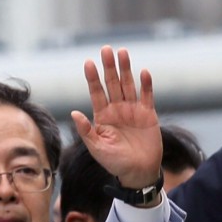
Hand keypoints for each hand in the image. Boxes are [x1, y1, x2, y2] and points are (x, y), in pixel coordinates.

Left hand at [71, 46, 161, 190]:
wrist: (138, 172)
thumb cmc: (115, 163)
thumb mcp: (97, 148)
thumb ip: (86, 130)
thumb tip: (73, 113)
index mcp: (102, 116)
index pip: (96, 92)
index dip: (92, 78)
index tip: (88, 63)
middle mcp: (117, 109)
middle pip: (112, 83)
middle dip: (109, 67)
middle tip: (106, 49)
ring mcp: (132, 110)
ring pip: (128, 85)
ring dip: (125, 69)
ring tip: (122, 52)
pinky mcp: (148, 114)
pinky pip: (146, 96)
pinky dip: (146, 84)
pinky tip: (143, 72)